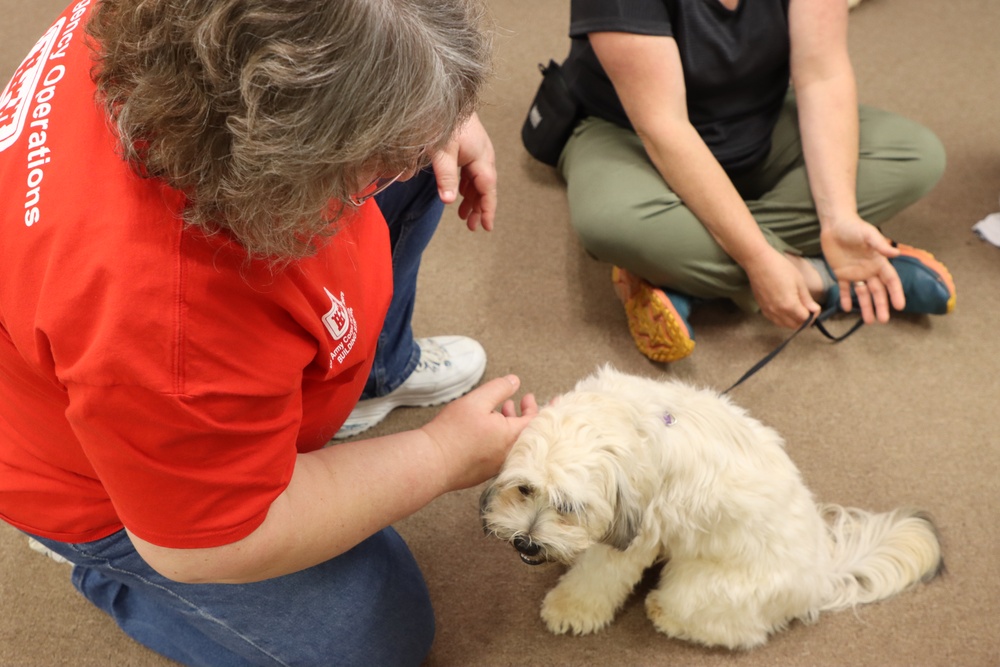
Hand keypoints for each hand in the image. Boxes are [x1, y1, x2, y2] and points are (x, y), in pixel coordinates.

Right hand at [419, 375, 537, 490]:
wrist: (430, 463)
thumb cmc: (452, 432)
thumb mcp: (478, 401)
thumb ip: (499, 388)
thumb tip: (516, 381)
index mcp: (513, 437)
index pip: (537, 421)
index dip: (543, 407)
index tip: (546, 398)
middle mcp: (509, 455)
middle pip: (526, 432)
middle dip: (526, 414)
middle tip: (526, 400)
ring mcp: (496, 466)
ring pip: (512, 442)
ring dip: (511, 423)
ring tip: (505, 408)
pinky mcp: (483, 472)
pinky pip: (500, 452)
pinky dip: (501, 436)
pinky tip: (489, 426)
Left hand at [430, 112, 497, 230]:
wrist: (447, 94)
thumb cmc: (446, 120)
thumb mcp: (442, 150)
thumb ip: (446, 176)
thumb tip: (449, 200)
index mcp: (481, 157)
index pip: (488, 189)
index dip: (487, 209)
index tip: (486, 226)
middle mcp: (484, 155)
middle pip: (484, 187)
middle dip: (479, 208)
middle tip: (471, 226)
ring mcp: (478, 150)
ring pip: (478, 181)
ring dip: (472, 199)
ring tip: (463, 215)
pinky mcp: (470, 146)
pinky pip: (472, 172)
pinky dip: (467, 186)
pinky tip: (460, 193)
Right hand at [744, 247, 821, 328]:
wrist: (758, 261)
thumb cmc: (780, 268)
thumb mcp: (799, 282)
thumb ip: (806, 299)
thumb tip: (814, 310)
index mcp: (789, 305)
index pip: (806, 319)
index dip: (814, 315)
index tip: (816, 307)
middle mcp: (778, 312)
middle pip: (795, 325)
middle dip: (804, 320)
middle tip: (808, 309)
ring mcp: (768, 311)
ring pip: (784, 325)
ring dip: (793, 320)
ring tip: (798, 309)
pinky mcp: (762, 308)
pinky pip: (775, 320)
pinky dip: (783, 318)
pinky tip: (785, 309)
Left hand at [820, 216, 904, 322]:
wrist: (835, 224)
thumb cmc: (854, 227)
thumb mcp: (868, 234)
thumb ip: (880, 245)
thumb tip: (896, 254)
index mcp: (879, 262)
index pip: (890, 281)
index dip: (895, 293)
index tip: (900, 306)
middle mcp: (870, 270)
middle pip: (878, 291)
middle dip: (881, 306)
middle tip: (883, 320)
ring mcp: (856, 273)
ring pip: (863, 294)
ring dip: (866, 307)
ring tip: (869, 321)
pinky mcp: (841, 273)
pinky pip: (844, 289)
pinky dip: (845, 299)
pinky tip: (846, 309)